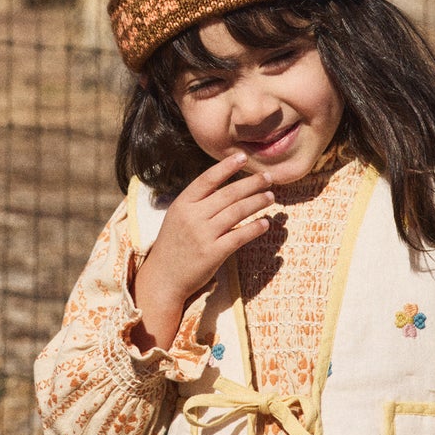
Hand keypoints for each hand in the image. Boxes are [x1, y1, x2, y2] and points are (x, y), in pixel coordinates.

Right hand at [132, 151, 276, 347]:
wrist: (163, 278)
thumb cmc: (173, 245)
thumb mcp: (178, 217)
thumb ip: (197, 202)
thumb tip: (224, 185)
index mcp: (182, 204)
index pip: (207, 179)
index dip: (226, 167)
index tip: (243, 157)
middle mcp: (192, 216)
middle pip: (227, 194)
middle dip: (251, 184)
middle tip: (268, 177)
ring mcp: (202, 235)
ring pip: (236, 212)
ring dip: (257, 202)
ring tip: (270, 197)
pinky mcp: (212, 254)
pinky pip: (239, 237)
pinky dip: (254, 228)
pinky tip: (266, 224)